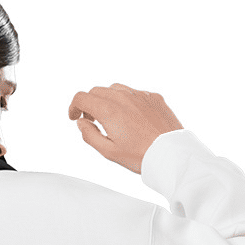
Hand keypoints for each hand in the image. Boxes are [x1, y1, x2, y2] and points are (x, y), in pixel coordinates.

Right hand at [68, 83, 183, 173]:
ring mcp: (140, 95)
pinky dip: (125, 101)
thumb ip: (90, 135)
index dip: (74, 106)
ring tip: (110, 118)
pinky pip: (134, 93)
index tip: (74, 116)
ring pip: (115, 89)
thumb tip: (82, 124)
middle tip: (91, 121)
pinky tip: (129, 118)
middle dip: (89, 104)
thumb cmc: (141, 155)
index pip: (82, 97)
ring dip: (106, 100)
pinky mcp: (153, 97)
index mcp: (109, 110)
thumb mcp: (108, 152)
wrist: (171, 152)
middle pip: (96, 91)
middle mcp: (123, 97)